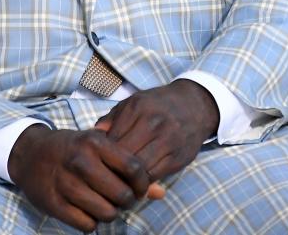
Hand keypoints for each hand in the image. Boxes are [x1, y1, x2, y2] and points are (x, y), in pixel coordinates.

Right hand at [8, 124, 154, 231]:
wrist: (31, 154)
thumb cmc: (74, 149)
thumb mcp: (100, 148)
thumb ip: (128, 166)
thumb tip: (160, 193)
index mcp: (95, 142)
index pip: (133, 167)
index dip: (143, 183)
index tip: (141, 188)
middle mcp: (80, 161)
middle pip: (122, 194)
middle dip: (127, 201)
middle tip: (123, 199)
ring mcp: (65, 183)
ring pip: (106, 213)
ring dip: (111, 213)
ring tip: (106, 205)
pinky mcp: (53, 203)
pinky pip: (86, 225)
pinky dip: (92, 222)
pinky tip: (88, 210)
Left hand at [95, 79, 220, 181]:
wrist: (195, 105)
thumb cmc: (158, 105)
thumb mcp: (134, 103)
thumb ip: (112, 119)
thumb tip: (92, 136)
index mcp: (138, 108)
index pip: (111, 140)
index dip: (100, 156)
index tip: (95, 164)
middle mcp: (153, 123)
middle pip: (124, 157)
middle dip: (111, 171)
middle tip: (102, 179)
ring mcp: (168, 141)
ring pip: (139, 170)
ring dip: (126, 180)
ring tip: (117, 184)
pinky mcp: (178, 157)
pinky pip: (154, 176)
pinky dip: (142, 183)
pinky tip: (135, 182)